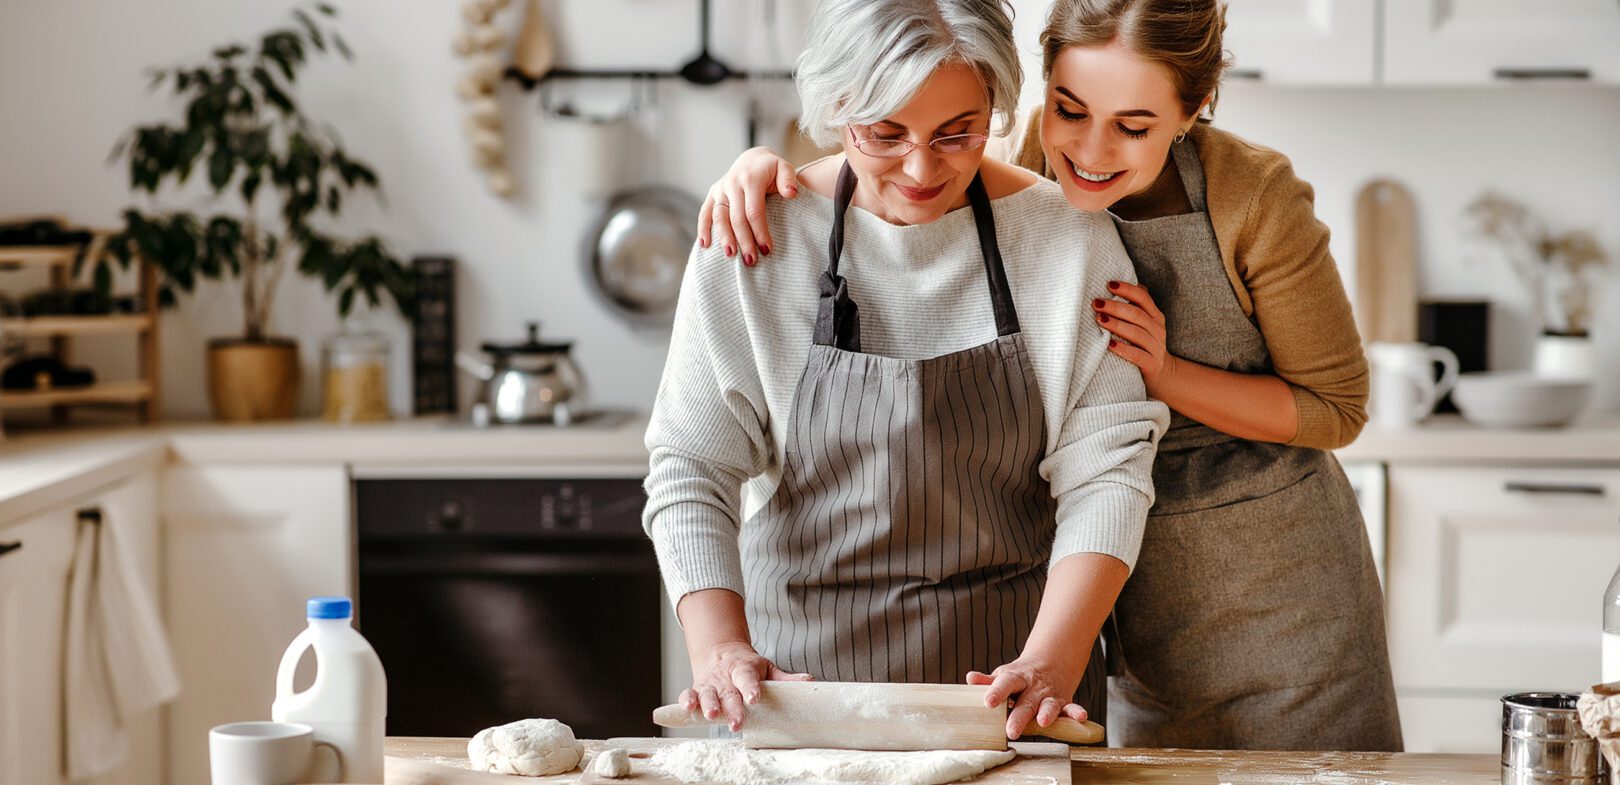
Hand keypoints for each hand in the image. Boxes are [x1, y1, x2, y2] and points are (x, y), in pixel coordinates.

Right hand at [681, 642, 812, 731]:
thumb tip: (810, 681)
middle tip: (736, 723)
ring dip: (708, 705)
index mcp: (744, 669)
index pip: (747, 677)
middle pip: (728, 692)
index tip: (754, 698)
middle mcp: (725, 677)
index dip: (750, 688)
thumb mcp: (767, 668)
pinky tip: (688, 709)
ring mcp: (710, 684)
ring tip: (711, 715)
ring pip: (707, 694)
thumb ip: (785, 678)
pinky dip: (686, 701)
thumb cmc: (748, 666)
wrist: (720, 653)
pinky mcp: (697, 689)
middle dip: (731, 708)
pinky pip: (689, 694)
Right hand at [697, 147, 798, 266]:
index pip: (754, 211)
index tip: (766, 250)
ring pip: (719, 217)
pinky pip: (705, 212)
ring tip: (731, 256)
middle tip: (751, 261)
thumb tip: (790, 194)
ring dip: (724, 238)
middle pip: (736, 218)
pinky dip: (703, 228)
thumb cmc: (771, 169)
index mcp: (750, 179)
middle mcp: (732, 184)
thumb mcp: (784, 168)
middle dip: (744, 240)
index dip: (760, 232)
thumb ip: (788, 180)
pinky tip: (704, 245)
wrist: (752, 158)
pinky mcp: (712, 193)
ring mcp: (720, 189)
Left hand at [966, 658, 1088, 740]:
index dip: (996, 692)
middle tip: (1011, 731)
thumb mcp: (1004, 675)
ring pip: (1048, 704)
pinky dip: (1076, 713)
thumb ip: (988, 681)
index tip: (988, 703)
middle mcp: (1033, 687)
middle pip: (1025, 701)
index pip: (1005, 683)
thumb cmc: (1020, 676)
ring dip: (1047, 713)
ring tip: (1043, 722)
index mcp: (1015, 678)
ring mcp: (1049, 694)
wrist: (1051, 662)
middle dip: (1019, 716)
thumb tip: (970, 679)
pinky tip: (1081, 717)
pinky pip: (1071, 708)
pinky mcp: (1064, 702)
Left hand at [1093, 280, 1176, 387]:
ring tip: (1099, 320)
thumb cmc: (1144, 344)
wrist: (1162, 374)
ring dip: (1117, 325)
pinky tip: (1109, 344)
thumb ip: (1135, 307)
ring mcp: (1156, 347)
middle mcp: (1158, 329)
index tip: (1108, 284)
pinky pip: (1136, 355)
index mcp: (1155, 316)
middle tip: (1097, 303)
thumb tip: (1115, 284)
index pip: (1143, 298)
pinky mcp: (1152, 364)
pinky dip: (1123, 349)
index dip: (1127, 289)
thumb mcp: (1145, 324)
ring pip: (1136, 333)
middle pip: (1137, 314)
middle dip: (1115, 307)